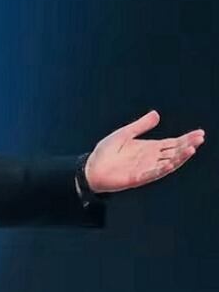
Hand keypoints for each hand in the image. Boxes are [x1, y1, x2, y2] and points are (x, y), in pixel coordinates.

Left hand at [85, 110, 204, 193]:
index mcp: (150, 148)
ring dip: (180, 157)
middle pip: (174, 152)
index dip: (186, 139)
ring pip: (168, 163)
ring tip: (191, 148)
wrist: (90, 168)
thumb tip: (156, 114)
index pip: (173, 143)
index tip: (200, 133)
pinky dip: (162, 169)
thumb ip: (140, 125)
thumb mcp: (124, 134)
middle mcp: (151, 159)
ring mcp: (146, 169)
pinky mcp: (138, 178)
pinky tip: (171, 163)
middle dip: (187, 145)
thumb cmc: (106, 152)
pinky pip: (153, 173)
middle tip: (200, 138)